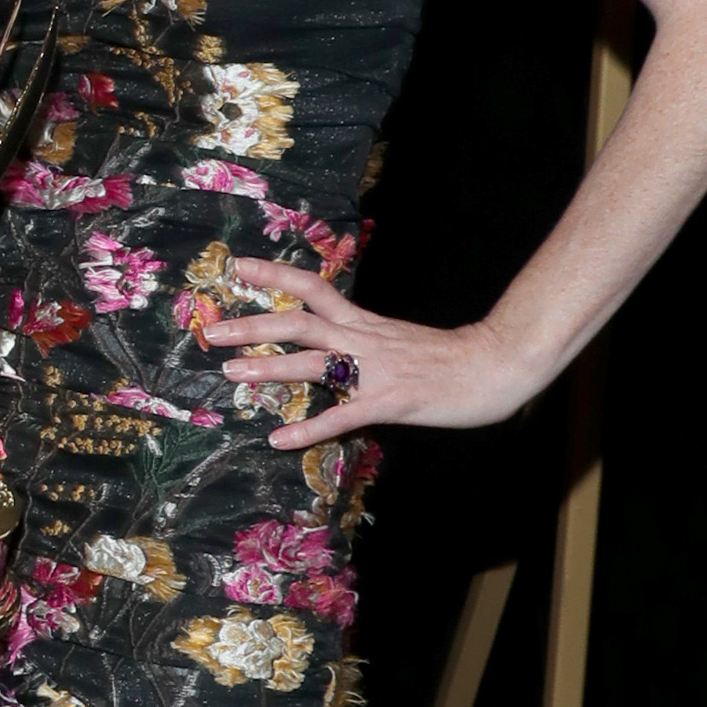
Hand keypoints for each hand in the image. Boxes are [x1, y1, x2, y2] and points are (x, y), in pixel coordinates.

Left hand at [205, 256, 548, 448]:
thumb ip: (361, 337)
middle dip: (253, 325)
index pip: (313, 286)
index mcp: (363, 321)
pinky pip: (341, 416)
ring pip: (312, 364)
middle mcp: (362, 339)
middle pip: (299, 323)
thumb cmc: (448, 355)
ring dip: (269, 368)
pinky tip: (278, 440)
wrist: (494, 365)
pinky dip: (307, 429)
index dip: (275, 275)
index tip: (238, 266)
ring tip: (230, 373)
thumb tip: (330, 341)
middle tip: (211, 331)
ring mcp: (375, 371)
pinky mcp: (389, 403)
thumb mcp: (396, 337)